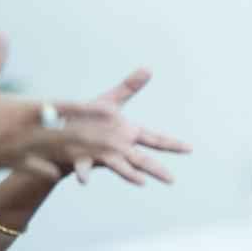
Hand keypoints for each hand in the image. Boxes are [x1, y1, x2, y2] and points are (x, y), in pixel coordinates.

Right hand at [0, 33, 110, 174]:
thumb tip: (1, 33)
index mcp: (22, 110)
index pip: (62, 109)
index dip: (87, 111)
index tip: (111, 111)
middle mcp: (26, 132)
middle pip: (67, 135)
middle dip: (93, 137)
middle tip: (119, 138)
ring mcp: (20, 151)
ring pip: (57, 153)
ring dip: (80, 153)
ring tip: (105, 155)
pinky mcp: (10, 164)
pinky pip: (37, 168)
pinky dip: (53, 168)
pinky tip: (71, 169)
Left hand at [67, 68, 191, 185]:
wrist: (61, 134)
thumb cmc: (89, 119)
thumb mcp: (110, 100)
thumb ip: (129, 86)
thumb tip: (148, 69)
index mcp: (129, 134)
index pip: (155, 139)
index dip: (172, 144)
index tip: (190, 148)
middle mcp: (120, 148)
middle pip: (142, 160)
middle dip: (157, 169)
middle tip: (172, 180)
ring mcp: (103, 155)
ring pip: (120, 167)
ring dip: (130, 174)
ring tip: (142, 182)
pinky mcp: (82, 159)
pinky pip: (84, 167)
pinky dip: (84, 173)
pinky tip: (84, 180)